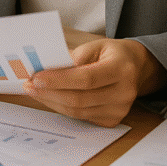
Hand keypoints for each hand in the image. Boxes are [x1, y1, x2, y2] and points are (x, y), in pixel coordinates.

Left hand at [22, 38, 166, 127]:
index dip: (59, 80)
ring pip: (78, 111)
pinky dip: (63, 107)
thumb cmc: (113, 54)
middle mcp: (124, 93)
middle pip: (80, 98)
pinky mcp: (112, 120)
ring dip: (52, 101)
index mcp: (121, 69)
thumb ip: (75, 56)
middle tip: (29, 85)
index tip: (36, 77)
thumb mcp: (97, 45)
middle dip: (50, 93)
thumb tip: (47, 67)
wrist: (137, 68)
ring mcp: (119, 110)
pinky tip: (50, 98)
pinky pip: (81, 116)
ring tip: (34, 91)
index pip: (86, 78)